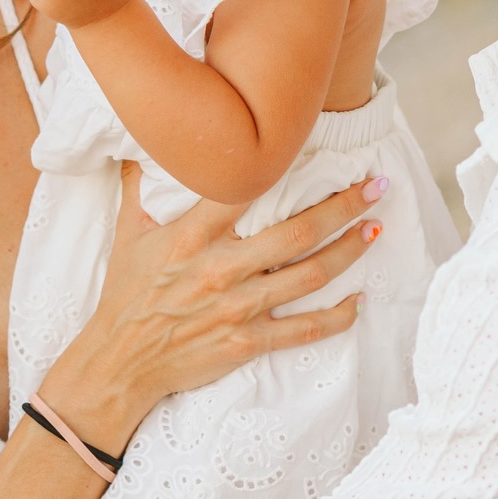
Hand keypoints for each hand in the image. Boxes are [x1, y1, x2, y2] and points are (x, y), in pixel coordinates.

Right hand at [39, 163, 386, 453]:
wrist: (119, 361)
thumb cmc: (125, 292)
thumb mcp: (127, 230)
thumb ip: (139, 183)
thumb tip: (142, 137)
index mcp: (192, 235)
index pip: (245, 189)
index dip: (283, 165)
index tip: (318, 148)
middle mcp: (222, 268)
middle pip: (298, 232)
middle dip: (344, 206)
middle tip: (378, 186)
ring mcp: (239, 307)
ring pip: (310, 275)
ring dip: (350, 252)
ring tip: (376, 230)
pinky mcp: (248, 341)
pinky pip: (304, 329)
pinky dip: (337, 317)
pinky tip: (358, 302)